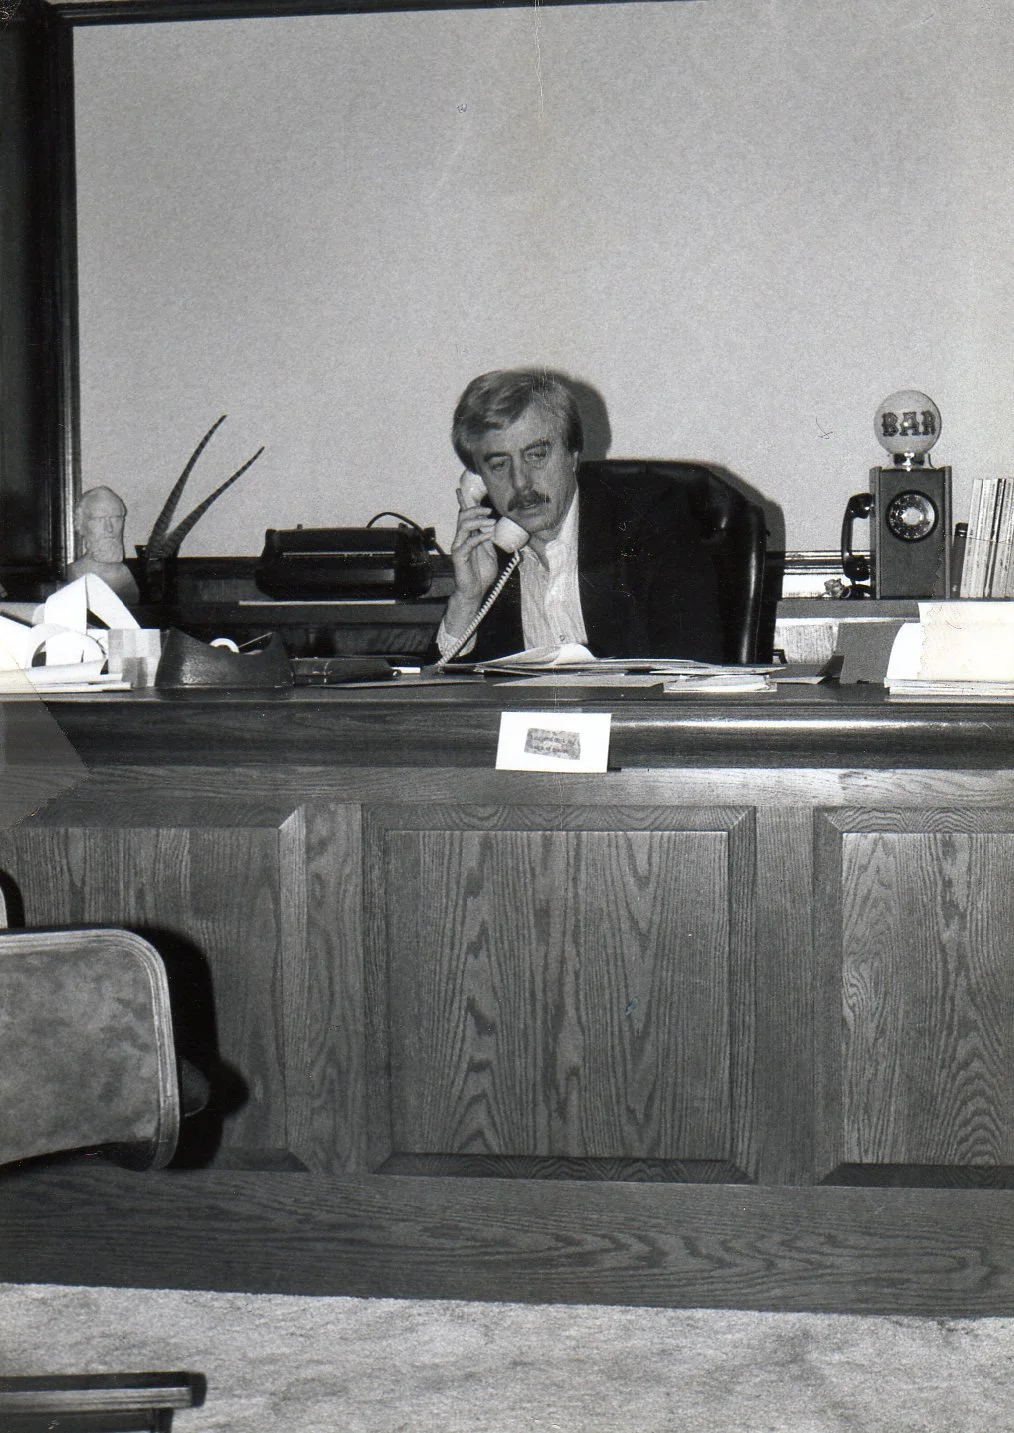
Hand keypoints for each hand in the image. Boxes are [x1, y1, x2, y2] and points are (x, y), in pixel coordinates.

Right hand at [445, 490, 498, 632]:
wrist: (476, 590)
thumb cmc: (482, 572)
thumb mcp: (489, 551)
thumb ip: (488, 538)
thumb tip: (492, 524)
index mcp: (468, 536)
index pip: (464, 516)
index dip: (462, 503)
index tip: (460, 490)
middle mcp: (461, 539)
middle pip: (463, 516)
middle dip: (475, 510)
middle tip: (489, 510)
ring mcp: (459, 547)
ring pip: (464, 526)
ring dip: (479, 522)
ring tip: (491, 523)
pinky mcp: (459, 556)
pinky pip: (468, 542)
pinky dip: (480, 537)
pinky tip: (489, 535)